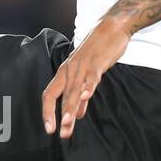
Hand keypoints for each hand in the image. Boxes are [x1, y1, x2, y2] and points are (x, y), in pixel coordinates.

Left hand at [42, 17, 131, 139]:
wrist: (112, 26)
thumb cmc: (98, 51)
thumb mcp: (87, 75)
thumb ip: (82, 96)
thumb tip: (77, 115)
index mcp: (64, 73)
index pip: (49, 95)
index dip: (47, 112)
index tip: (50, 129)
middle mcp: (69, 70)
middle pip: (61, 96)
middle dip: (60, 116)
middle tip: (61, 133)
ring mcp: (83, 66)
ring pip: (74, 89)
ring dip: (71, 107)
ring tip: (68, 123)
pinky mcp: (97, 62)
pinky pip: (92, 77)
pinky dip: (88, 87)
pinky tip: (86, 97)